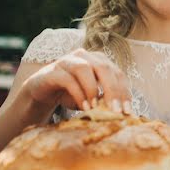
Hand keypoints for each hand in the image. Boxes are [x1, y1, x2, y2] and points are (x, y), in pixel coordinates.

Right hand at [18, 48, 132, 114]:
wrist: (41, 94)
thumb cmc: (71, 94)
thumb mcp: (92, 98)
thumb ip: (106, 100)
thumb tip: (123, 112)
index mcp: (99, 61)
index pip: (117, 74)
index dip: (124, 92)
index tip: (128, 111)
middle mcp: (84, 56)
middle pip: (104, 67)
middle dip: (113, 90)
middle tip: (116, 110)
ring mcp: (66, 61)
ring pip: (84, 68)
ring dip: (92, 89)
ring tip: (95, 108)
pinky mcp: (51, 71)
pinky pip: (67, 78)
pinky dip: (77, 93)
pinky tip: (82, 107)